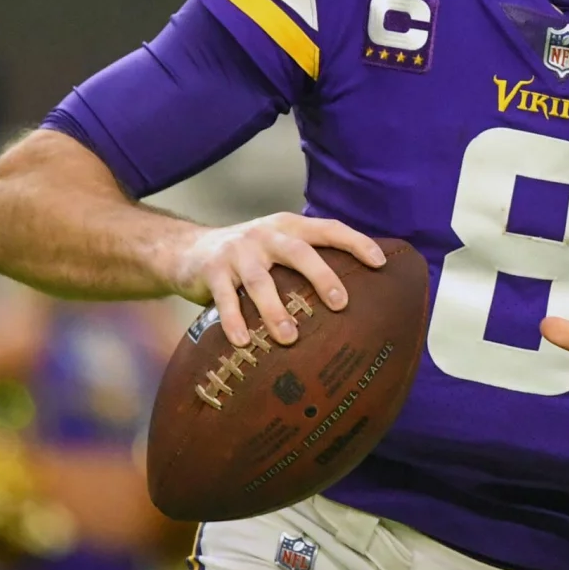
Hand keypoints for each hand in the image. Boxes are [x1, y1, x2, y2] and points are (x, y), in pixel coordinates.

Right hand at [169, 213, 384, 346]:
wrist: (188, 250)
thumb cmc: (250, 255)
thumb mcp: (279, 245)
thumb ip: (308, 258)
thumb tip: (356, 292)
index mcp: (289, 227)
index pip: (328, 229)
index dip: (355, 242)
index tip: (380, 262)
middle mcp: (265, 235)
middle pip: (299, 253)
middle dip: (322, 277)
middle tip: (340, 304)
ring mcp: (237, 252)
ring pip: (260, 281)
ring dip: (276, 310)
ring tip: (290, 337)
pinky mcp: (212, 272)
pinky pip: (224, 299)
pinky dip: (235, 321)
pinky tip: (244, 342)